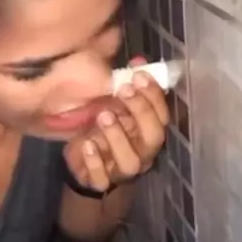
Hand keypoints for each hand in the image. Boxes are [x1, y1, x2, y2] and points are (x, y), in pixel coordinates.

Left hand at [64, 56, 168, 191]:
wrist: (79, 158)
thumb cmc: (101, 126)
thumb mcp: (113, 101)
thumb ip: (126, 82)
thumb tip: (138, 59)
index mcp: (147, 130)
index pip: (162, 116)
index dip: (154, 96)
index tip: (139, 75)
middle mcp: (141, 152)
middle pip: (154, 138)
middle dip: (142, 112)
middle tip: (124, 90)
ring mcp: (121, 170)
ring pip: (131, 161)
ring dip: (118, 137)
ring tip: (104, 114)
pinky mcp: (100, 181)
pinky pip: (102, 179)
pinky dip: (95, 162)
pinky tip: (87, 144)